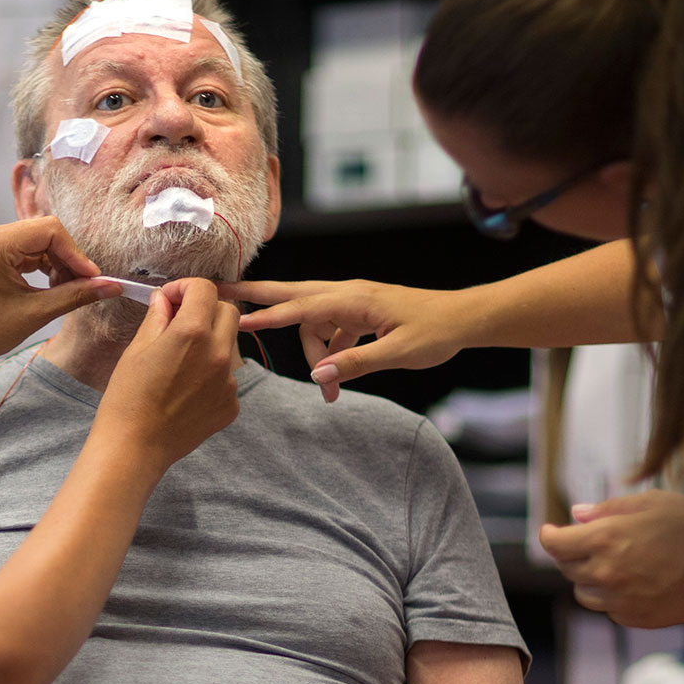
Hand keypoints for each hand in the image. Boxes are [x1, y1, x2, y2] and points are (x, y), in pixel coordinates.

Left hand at [0, 217, 118, 373]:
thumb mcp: (35, 313)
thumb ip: (75, 295)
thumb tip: (111, 286)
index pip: (50, 230)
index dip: (76, 254)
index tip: (93, 279)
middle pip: (46, 233)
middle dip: (68, 259)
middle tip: (82, 287)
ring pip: (39, 242)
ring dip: (58, 264)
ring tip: (66, 291)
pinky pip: (28, 251)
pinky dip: (45, 267)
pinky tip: (52, 288)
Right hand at [99, 278, 240, 465]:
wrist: (134, 448)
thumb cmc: (127, 398)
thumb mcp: (136, 350)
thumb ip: (157, 318)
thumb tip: (165, 299)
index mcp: (192, 332)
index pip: (204, 289)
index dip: (185, 287)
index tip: (171, 298)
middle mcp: (218, 353)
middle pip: (228, 312)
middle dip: (205, 309)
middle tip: (179, 323)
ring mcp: (229, 381)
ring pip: (229, 345)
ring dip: (210, 342)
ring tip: (180, 362)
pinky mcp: (231, 405)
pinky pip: (227, 377)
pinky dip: (211, 375)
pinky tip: (186, 390)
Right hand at [220, 278, 468, 401]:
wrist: (464, 319)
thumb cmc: (436, 332)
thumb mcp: (398, 354)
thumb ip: (356, 364)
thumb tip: (318, 376)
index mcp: (354, 300)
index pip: (301, 307)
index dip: (268, 316)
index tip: (236, 318)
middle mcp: (347, 294)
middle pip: (292, 294)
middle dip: (256, 296)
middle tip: (219, 292)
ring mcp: (352, 302)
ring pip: (312, 322)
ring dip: (311, 353)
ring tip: (326, 391)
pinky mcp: (358, 314)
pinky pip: (329, 330)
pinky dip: (328, 353)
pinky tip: (338, 377)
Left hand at [539, 491, 683, 626]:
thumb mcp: (650, 502)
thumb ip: (607, 509)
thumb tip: (576, 516)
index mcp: (605, 539)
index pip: (555, 544)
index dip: (549, 535)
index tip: (551, 530)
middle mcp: (607, 573)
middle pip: (567, 568)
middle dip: (573, 553)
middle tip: (594, 542)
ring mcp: (621, 600)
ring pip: (585, 593)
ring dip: (590, 578)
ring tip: (618, 563)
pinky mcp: (637, 618)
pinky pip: (610, 609)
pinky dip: (614, 597)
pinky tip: (638, 581)